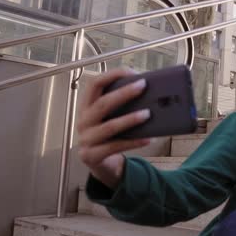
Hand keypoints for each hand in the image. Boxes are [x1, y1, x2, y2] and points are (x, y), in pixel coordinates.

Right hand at [76, 68, 152, 188]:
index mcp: (87, 107)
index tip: (132, 72)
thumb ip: (124, 106)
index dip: (112, 75)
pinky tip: (149, 138)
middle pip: (103, 103)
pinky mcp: (92, 155)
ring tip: (148, 113)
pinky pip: (116, 146)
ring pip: (110, 127)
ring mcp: (86, 139)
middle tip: (143, 86)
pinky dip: (134, 142)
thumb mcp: (112, 118)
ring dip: (130, 119)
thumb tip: (152, 93)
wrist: (101, 164)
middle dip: (124, 93)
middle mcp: (83, 121)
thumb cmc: (110, 136)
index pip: (94, 84)